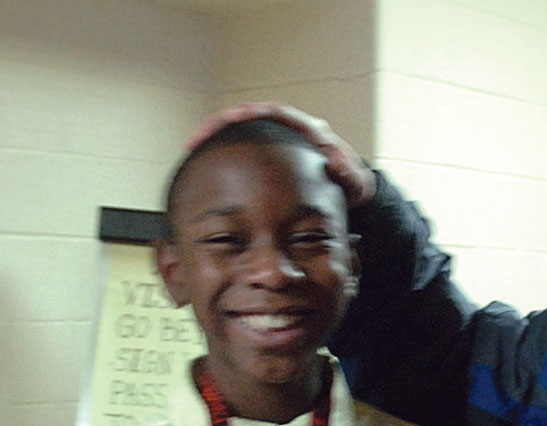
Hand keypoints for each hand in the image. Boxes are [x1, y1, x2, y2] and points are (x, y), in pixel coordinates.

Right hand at [186, 102, 376, 205]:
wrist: (350, 191)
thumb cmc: (352, 184)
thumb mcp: (354, 182)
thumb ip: (349, 173)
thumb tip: (338, 160)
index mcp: (307, 129)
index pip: (273, 113)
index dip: (249, 113)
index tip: (230, 118)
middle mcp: (290, 129)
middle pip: (248, 117)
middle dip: (220, 124)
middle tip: (197, 138)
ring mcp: (278, 141)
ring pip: (242, 133)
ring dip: (216, 138)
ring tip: (193, 148)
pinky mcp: (270, 156)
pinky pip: (243, 149)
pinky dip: (225, 154)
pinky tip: (206, 166)